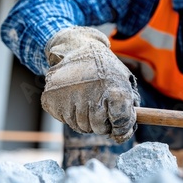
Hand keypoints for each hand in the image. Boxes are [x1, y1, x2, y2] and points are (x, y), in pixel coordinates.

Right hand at [41, 26, 139, 142]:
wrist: (78, 48)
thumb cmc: (106, 68)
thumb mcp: (125, 81)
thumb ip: (130, 107)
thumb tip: (123, 134)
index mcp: (114, 88)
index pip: (120, 121)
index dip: (122, 128)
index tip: (120, 127)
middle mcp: (91, 92)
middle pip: (99, 128)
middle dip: (103, 125)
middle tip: (102, 112)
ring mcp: (69, 96)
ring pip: (81, 127)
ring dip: (87, 121)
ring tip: (88, 102)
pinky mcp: (52, 99)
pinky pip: (65, 121)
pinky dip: (71, 115)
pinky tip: (75, 99)